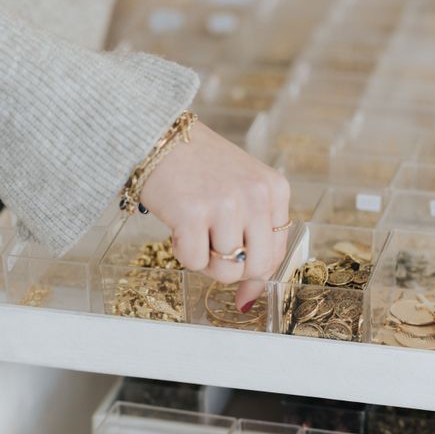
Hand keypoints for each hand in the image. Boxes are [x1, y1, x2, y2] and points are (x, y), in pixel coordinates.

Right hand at [140, 121, 290, 310]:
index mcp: (274, 189)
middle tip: (211, 251)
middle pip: (256, 267)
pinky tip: (178, 225)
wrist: (156, 135)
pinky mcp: (193, 213)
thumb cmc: (197, 165)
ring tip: (192, 229)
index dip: (259, 276)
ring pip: (226, 270)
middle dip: (232, 271)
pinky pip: (194, 262)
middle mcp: (256, 196)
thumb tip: (249, 297)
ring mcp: (226, 204)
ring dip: (204, 259)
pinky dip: (182, 252)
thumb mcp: (240, 188)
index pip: (278, 251)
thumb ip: (252, 233)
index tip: (245, 291)